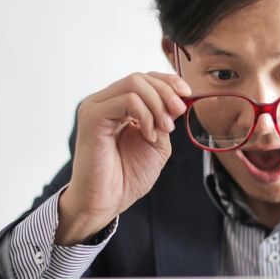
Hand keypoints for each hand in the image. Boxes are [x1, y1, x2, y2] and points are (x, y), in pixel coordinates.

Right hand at [57, 71, 190, 243]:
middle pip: (140, 77)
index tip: (188, 94)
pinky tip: (148, 135)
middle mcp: (104, 102)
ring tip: (164, 129)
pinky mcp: (92, 116)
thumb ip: (164, 119)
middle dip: (166, 92)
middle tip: (178, 113)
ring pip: (134, 83)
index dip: (168, 81)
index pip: (144, 79)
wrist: (108, 201)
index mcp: (118, 106)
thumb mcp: (157, 143)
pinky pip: (127, 100)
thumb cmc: (127, 177)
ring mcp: (96, 107)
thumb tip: (178, 99)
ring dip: (158, 104)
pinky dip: (145, 115)